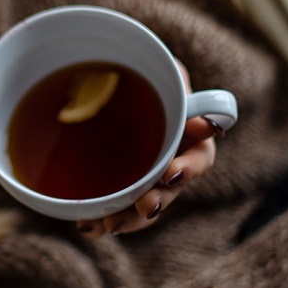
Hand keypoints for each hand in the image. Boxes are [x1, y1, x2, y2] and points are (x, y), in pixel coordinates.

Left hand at [78, 62, 219, 237]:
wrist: (110, 76)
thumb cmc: (141, 67)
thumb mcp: (158, 61)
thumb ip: (170, 73)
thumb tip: (195, 103)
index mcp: (188, 131)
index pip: (199, 155)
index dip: (188, 168)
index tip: (170, 174)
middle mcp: (171, 156)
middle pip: (170, 190)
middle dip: (157, 202)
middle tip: (142, 207)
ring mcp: (146, 173)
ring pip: (144, 204)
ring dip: (129, 219)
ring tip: (106, 226)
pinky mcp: (120, 181)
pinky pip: (117, 206)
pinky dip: (103, 218)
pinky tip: (88, 225)